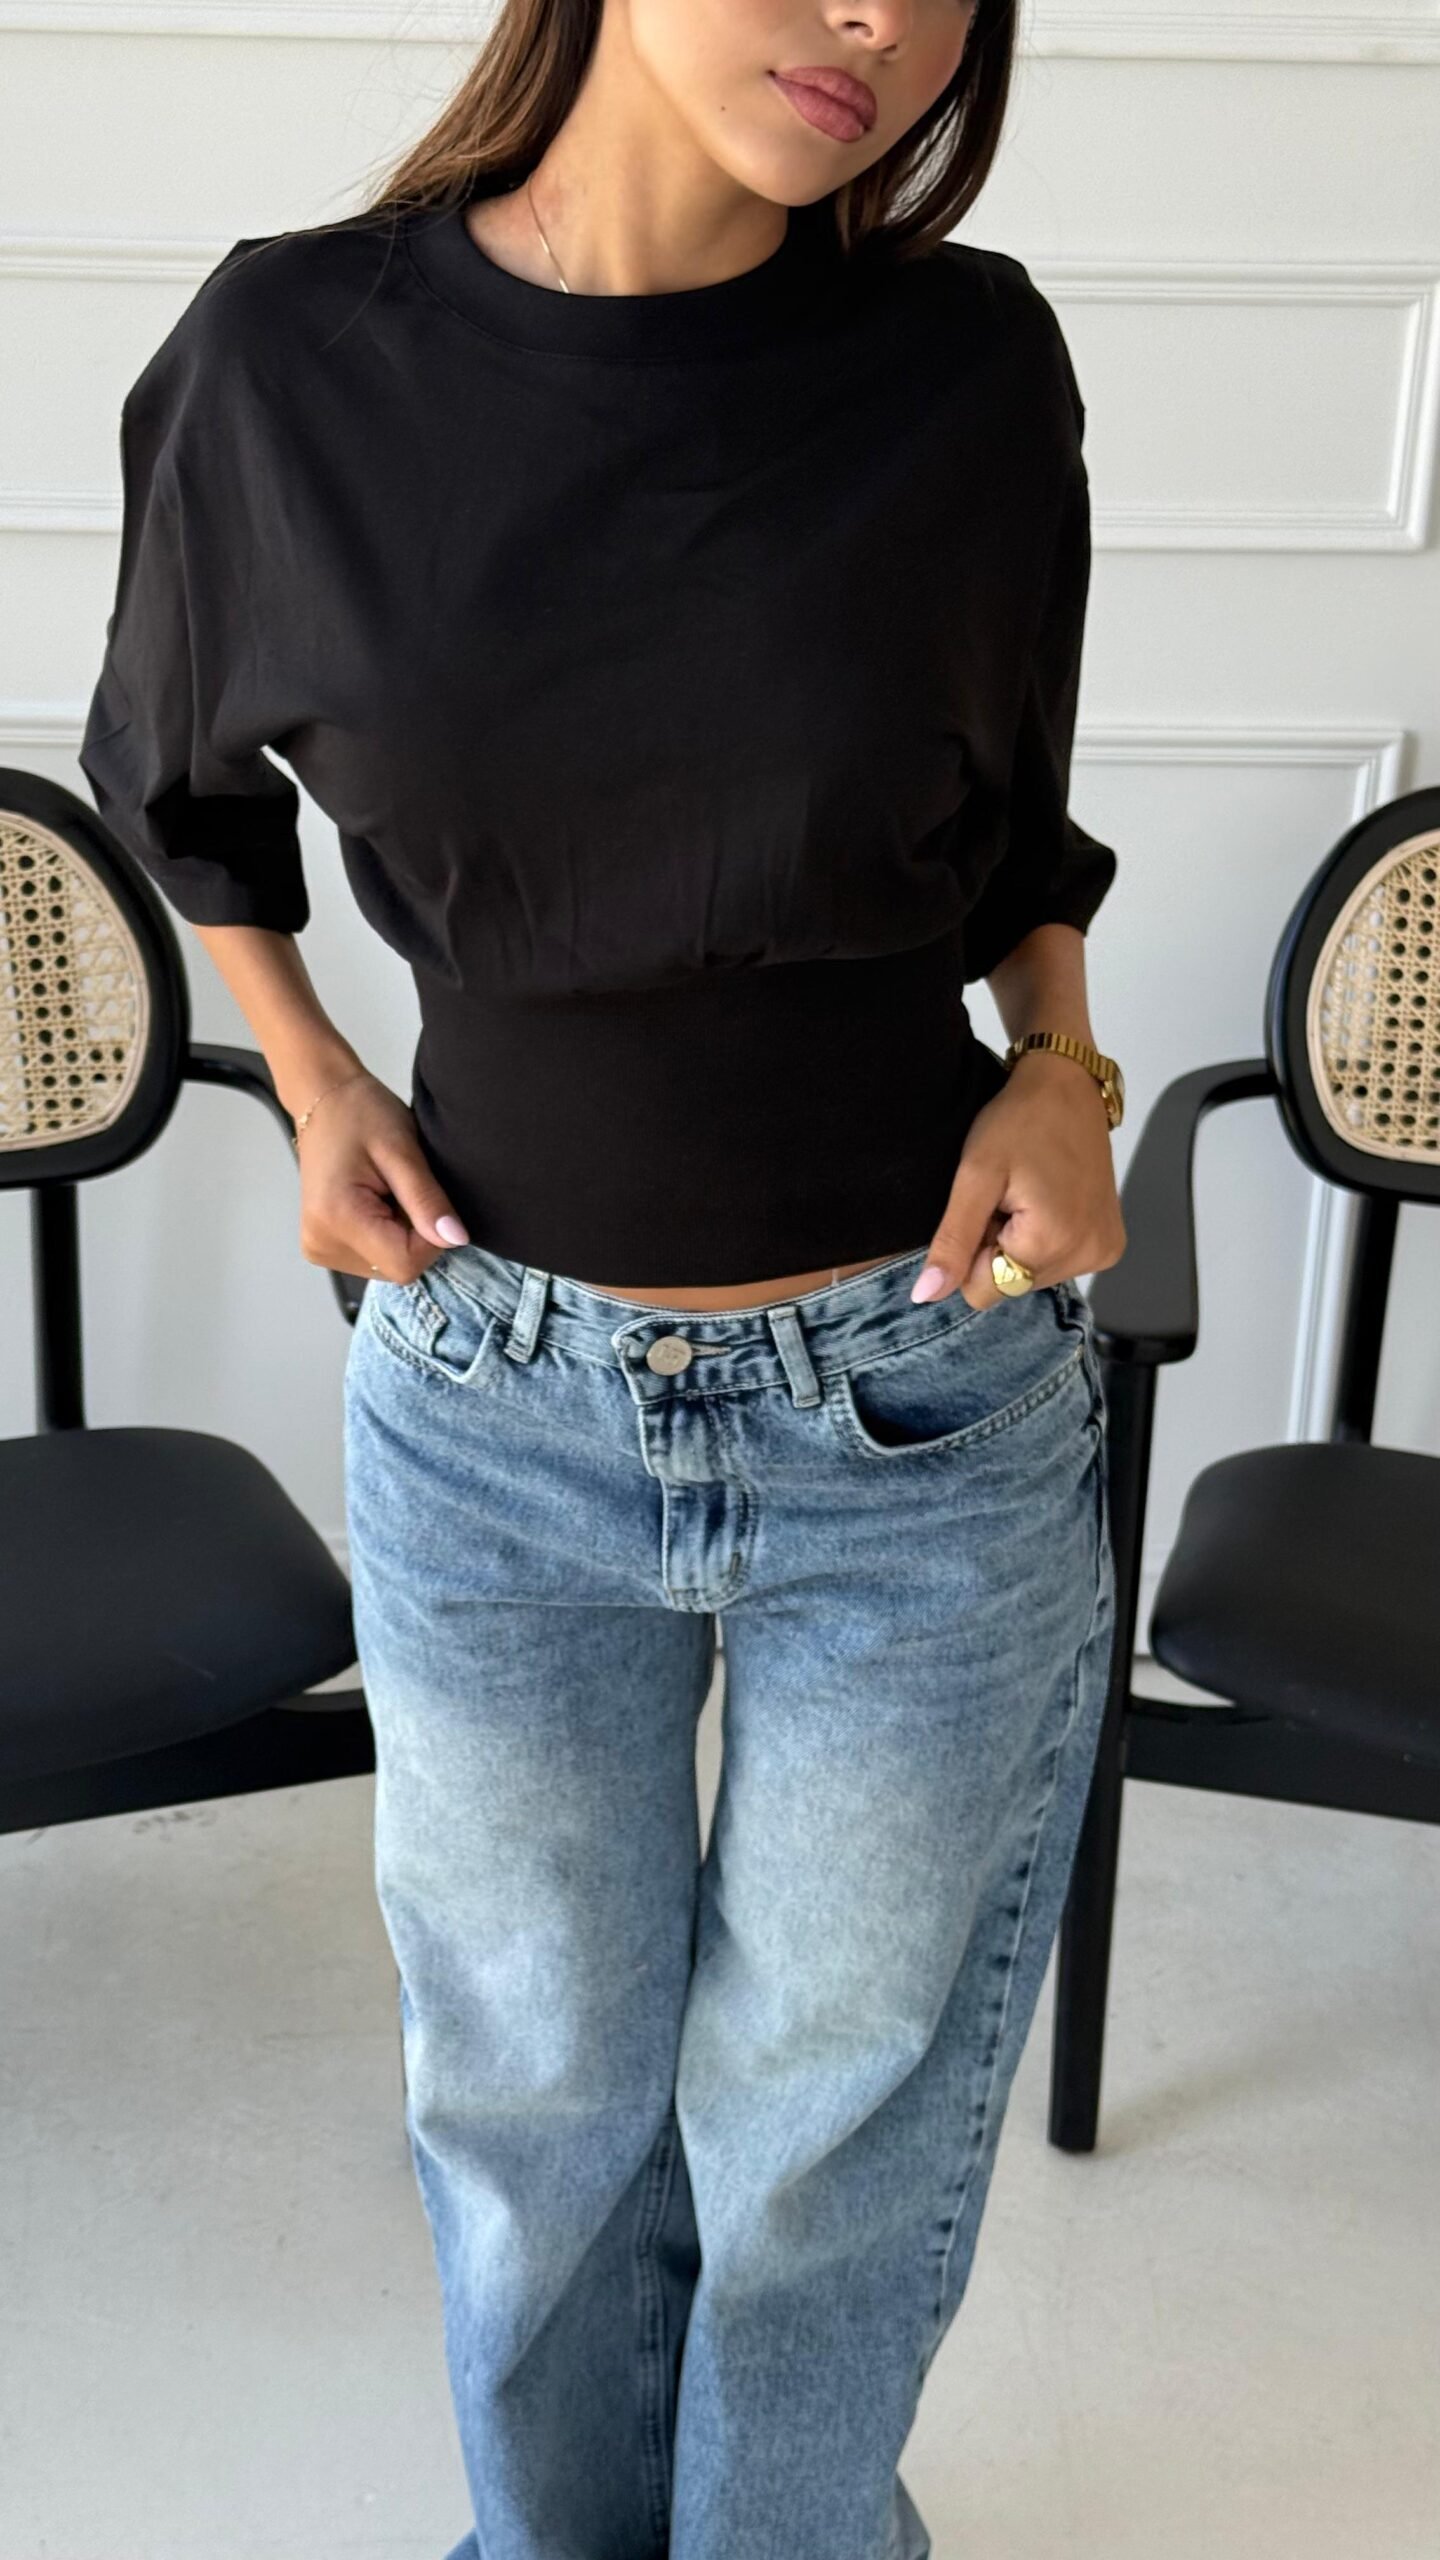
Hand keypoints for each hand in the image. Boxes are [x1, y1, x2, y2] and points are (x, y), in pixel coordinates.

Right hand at [292, 1069, 470, 1282]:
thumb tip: (456, 1240)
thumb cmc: (362, 1113)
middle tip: (402, 1188)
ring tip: (387, 1191)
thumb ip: (427, 1200)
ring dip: (400, 1234)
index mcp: (338, 1219)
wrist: (325, 1099)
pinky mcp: (322, 1246)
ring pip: (387, 1265)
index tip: (425, 1198)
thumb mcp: (403, 1150)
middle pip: (397, 1268)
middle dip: (414, 1234)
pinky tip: (376, 1202)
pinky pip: (372, 1257)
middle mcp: (321, 1243)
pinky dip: (385, 1234)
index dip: (430, 1238)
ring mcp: (318, 1248)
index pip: (406, 1263)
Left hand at [911, 1051, 1125, 1309]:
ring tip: (1026, 1195)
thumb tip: (927, 1296)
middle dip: (996, 1247)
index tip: (988, 1207)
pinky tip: (1046, 1201)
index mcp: (1052, 1243)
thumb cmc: (1019, 1121)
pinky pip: (1057, 1264)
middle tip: (1006, 1197)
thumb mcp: (974, 1176)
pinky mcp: (1109, 1244)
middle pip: (1009, 1285)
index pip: (983, 1291)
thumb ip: (952, 1241)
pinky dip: (1043, 1239)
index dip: (973, 1251)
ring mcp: (1103, 1252)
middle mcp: (1087, 1256)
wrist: (1067, 1087)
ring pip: (1031, 1277)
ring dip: (1019, 1242)